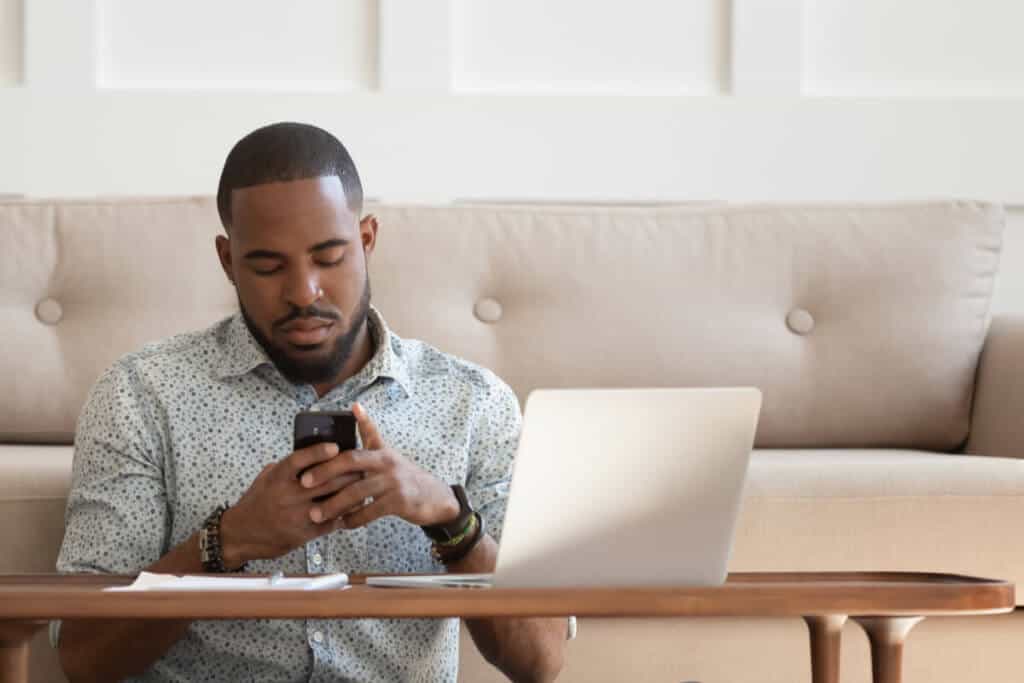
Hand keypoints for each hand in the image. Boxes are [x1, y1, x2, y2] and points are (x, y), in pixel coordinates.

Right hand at [219, 442, 363, 566]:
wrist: (242, 534)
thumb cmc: (258, 501)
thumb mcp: (267, 477)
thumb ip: (288, 466)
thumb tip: (314, 453)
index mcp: (277, 478)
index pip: (299, 460)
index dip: (318, 452)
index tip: (335, 446)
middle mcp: (287, 495)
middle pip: (325, 480)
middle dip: (346, 472)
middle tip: (360, 465)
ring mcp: (297, 515)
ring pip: (332, 501)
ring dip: (350, 492)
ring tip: (362, 484)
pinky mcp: (304, 533)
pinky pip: (331, 522)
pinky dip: (344, 513)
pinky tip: (353, 506)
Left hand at [298, 402, 459, 529]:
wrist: (434, 496)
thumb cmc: (403, 474)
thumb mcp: (387, 452)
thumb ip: (369, 432)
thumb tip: (355, 406)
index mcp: (379, 452)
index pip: (350, 449)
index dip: (329, 455)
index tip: (306, 465)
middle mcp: (386, 463)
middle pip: (350, 465)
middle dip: (324, 474)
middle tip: (304, 484)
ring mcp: (393, 483)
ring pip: (356, 493)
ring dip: (333, 505)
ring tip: (316, 514)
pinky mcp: (399, 502)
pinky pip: (369, 512)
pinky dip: (353, 520)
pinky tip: (341, 524)